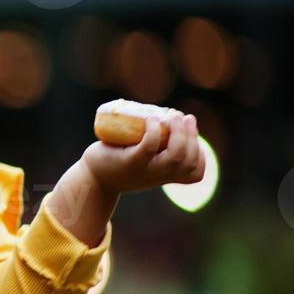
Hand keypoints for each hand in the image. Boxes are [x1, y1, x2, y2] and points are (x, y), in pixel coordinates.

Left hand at [82, 112, 205, 195]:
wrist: (92, 179)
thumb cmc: (118, 165)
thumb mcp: (143, 161)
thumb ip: (156, 151)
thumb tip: (168, 121)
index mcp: (166, 176)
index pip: (195, 173)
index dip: (202, 156)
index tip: (195, 140)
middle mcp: (159, 176)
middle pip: (188, 160)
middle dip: (192, 136)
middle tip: (184, 117)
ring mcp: (145, 170)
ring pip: (174, 156)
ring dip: (179, 133)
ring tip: (173, 115)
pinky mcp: (129, 163)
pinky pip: (148, 148)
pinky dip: (153, 132)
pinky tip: (151, 119)